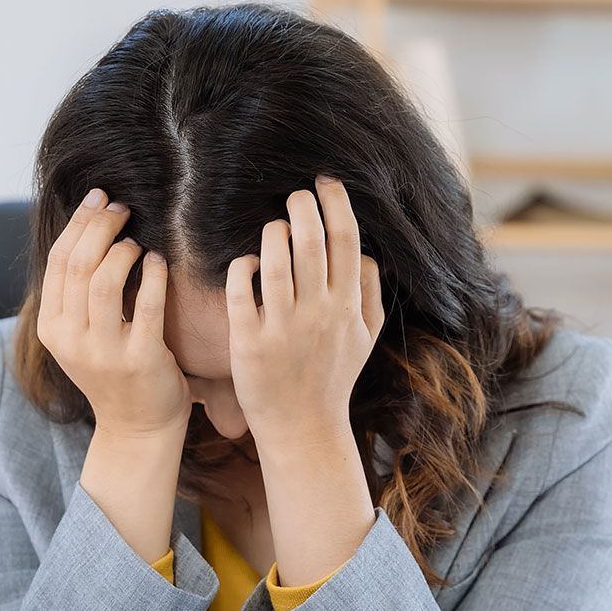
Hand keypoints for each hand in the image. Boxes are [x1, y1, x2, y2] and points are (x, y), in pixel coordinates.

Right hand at [36, 189, 187, 440]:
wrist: (138, 426)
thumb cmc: (115, 370)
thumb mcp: (81, 335)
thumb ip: (78, 292)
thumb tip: (88, 225)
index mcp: (52, 328)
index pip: (58, 262)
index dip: (79, 223)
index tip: (98, 198)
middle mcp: (71, 340)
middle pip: (78, 265)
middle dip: (101, 227)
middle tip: (122, 207)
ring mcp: (104, 352)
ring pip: (104, 281)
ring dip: (124, 251)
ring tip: (138, 243)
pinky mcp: (141, 359)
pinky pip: (147, 304)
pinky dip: (154, 276)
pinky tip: (160, 263)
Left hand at [226, 176, 384, 585]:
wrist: (303, 428)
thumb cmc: (333, 379)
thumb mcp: (366, 339)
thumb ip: (369, 294)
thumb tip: (366, 254)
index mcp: (347, 308)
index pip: (346, 242)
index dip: (336, 204)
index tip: (325, 182)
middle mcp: (318, 314)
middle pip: (312, 243)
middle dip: (303, 207)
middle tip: (295, 195)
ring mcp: (283, 328)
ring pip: (276, 261)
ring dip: (273, 232)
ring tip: (273, 226)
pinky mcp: (249, 342)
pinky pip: (242, 290)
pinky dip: (243, 267)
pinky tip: (246, 262)